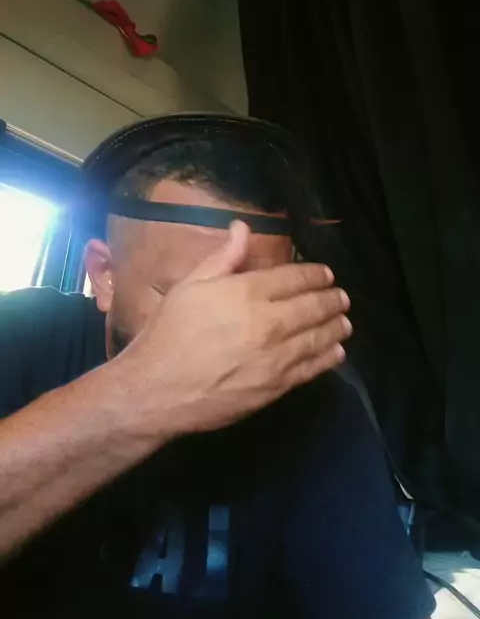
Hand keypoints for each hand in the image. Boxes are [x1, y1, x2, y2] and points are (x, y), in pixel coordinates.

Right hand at [116, 222, 351, 441]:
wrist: (157, 390)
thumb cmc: (169, 333)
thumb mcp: (189, 286)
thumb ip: (223, 257)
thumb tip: (243, 228)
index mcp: (247, 292)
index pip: (294, 277)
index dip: (314, 274)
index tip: (325, 273)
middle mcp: (269, 322)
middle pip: (313, 306)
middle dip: (331, 298)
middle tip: (342, 296)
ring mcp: (277, 357)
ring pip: (319, 337)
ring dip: (336, 326)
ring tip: (345, 321)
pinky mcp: (277, 386)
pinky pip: (312, 368)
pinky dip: (329, 357)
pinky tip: (336, 352)